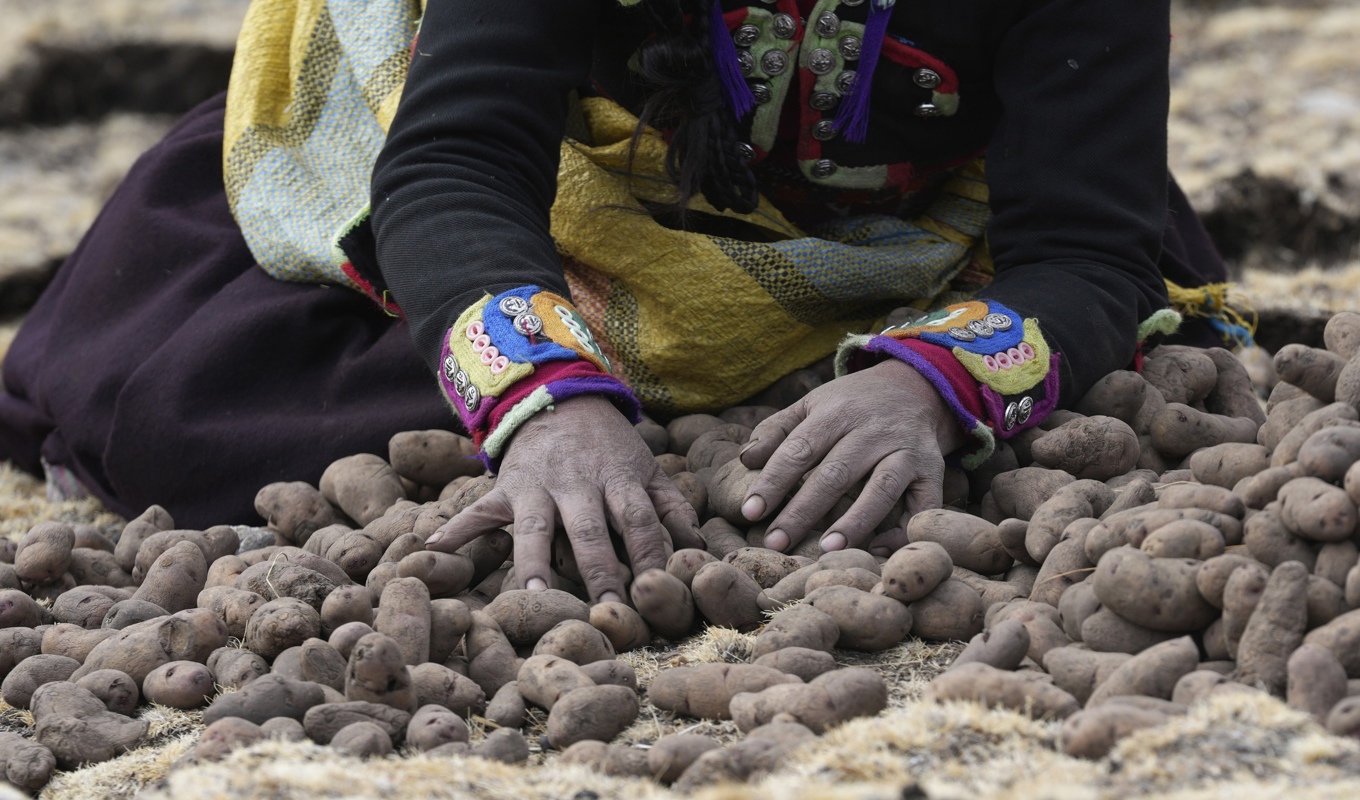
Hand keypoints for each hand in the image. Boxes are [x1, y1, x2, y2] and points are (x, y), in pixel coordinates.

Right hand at [426, 395, 701, 601]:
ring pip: (534, 528)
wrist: (558, 394)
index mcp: (619, 480)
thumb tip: (700, 553)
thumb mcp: (647, 468)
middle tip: (607, 613)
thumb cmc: (610, 446)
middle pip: (591, 531)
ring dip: (532, 562)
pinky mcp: (505, 486)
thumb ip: (674, 509)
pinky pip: (477, 510)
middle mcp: (578, 484)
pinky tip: (432, 552)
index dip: (650, 558)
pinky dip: (454, 530)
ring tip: (530, 596)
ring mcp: (537, 486)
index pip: (640, 522)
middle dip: (599, 572)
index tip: (657, 594)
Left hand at [738, 359, 966, 555]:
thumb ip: (776, 430)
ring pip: (881, 488)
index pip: (799, 449)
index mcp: (836, 412)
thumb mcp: (812, 404)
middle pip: (835, 474)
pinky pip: (924, 505)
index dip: (774, 482)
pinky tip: (879, 550)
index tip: (751, 513)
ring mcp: (906, 450)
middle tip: (776, 543)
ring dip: (855, 521)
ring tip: (827, 550)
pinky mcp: (933, 469)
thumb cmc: (851, 404)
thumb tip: (745, 461)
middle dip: (803, 511)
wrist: (915, 386)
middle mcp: (873, 430)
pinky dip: (904, 530)